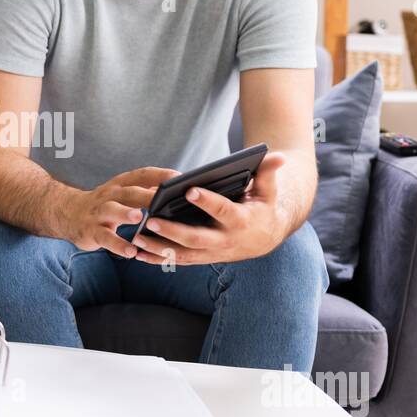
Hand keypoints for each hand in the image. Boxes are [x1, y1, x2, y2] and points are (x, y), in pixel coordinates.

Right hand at [61, 166, 179, 256]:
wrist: (68, 213)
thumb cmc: (106, 204)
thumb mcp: (123, 193)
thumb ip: (146, 191)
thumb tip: (176, 190)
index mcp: (121, 184)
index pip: (142, 175)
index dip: (160, 175)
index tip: (179, 177)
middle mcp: (110, 195)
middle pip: (129, 192)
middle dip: (146, 194)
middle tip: (163, 198)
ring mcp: (99, 213)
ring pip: (112, 210)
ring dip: (125, 213)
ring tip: (139, 218)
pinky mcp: (92, 231)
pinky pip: (105, 237)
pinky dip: (118, 244)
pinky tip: (131, 251)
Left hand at [130, 152, 288, 265]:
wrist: (264, 237)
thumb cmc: (262, 207)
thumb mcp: (268, 190)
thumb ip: (268, 172)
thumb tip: (280, 155)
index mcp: (240, 220)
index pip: (222, 210)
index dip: (208, 201)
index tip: (190, 190)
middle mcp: (224, 240)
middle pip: (196, 238)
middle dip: (172, 231)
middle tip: (151, 220)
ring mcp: (211, 252)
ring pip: (182, 253)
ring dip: (158, 248)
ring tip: (137, 237)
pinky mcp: (201, 258)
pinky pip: (177, 261)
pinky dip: (157, 258)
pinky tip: (137, 253)